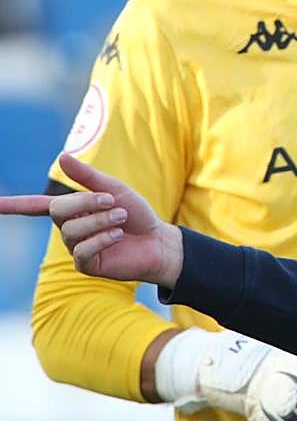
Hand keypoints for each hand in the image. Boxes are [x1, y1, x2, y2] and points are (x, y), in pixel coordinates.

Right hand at [0, 154, 181, 285]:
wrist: (158, 240)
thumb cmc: (136, 214)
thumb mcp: (114, 190)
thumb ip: (88, 177)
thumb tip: (62, 156)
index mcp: (72, 210)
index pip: (35, 206)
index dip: (13, 205)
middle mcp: (68, 228)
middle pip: (57, 211)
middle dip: (86, 203)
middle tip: (113, 202)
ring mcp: (75, 248)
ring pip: (71, 230)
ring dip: (100, 220)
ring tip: (121, 219)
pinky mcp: (86, 265)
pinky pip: (82, 250)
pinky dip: (102, 239)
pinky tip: (118, 236)